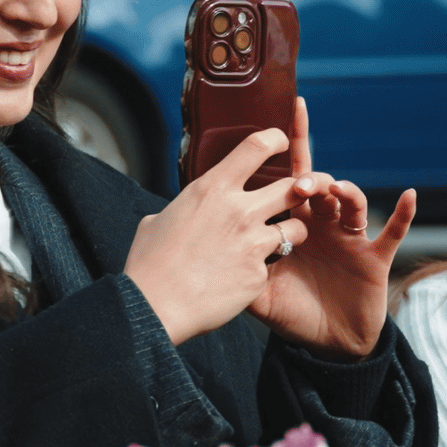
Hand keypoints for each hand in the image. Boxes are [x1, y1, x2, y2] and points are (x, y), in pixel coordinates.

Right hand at [124, 125, 329, 346]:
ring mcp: (253, 244)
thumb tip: (185, 210)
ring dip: (291, 232)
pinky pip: (273, 265)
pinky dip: (263, 268)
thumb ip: (184, 208)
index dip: (274, 139)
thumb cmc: (149, 263)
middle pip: (291, 187)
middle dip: (297, 191)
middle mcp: (239, 211)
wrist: (154, 307)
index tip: (279, 141)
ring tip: (278, 241)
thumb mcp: (159, 220)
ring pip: (296, 228)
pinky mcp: (258, 275)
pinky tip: (243, 277)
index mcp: (212, 189)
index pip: (257, 146)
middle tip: (293, 197)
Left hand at [249, 99, 415, 358]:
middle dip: (310, 180)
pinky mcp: (374, 258)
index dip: (283, 161)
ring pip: (351, 202)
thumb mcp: (262, 295)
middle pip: (319, 187)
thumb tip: (210, 258)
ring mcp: (351, 239)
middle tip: (296, 186)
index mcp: (295, 226)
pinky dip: (403, 214)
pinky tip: (409, 196)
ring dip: (345, 191)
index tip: (271, 136)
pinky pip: (393, 232)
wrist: (329, 345)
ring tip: (333, 190)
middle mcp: (323, 225)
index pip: (287, 185)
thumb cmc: (295, 313)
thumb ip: (242, 273)